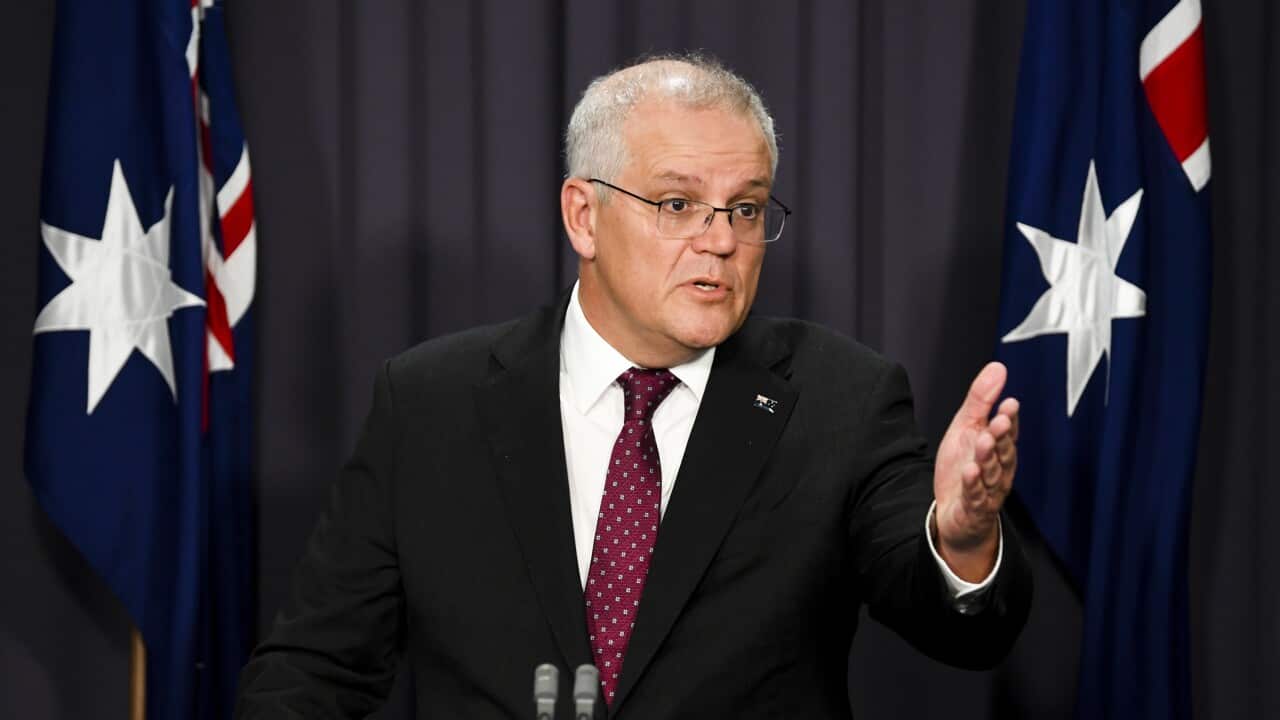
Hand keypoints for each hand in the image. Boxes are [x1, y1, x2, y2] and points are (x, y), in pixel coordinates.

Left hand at [932, 362, 1018, 581]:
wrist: (956, 514)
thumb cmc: (964, 468)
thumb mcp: (966, 429)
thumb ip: (981, 401)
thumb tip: (998, 366)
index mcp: (999, 448)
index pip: (1007, 431)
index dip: (1009, 419)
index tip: (1009, 404)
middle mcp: (999, 469)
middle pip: (1003, 451)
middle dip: (1002, 436)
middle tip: (1000, 421)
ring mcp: (989, 490)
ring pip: (992, 474)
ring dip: (988, 458)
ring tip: (983, 442)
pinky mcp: (975, 508)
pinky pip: (976, 496)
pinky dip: (974, 485)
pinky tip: (970, 472)